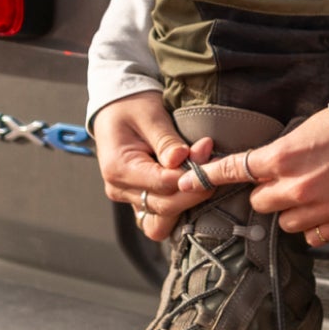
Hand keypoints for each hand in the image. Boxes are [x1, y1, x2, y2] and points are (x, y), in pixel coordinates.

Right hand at [92, 92, 215, 243]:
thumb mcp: (150, 115)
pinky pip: (161, 218)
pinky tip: (193, 188)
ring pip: (162, 222)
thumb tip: (182, 159)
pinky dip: (179, 208)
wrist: (115, 110)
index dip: (191, 174)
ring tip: (202, 180)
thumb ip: (166, 140)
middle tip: (212, 164)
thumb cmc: (132, 107)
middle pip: (165, 207)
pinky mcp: (138, 201)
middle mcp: (120, 189)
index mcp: (118, 168)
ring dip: (187, 206)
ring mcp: (128, 198)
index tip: (209, 153)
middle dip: (194, 190)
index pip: (162, 184)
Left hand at [178, 108, 328, 245]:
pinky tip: (326, 206)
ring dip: (290, 212)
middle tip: (286, 180)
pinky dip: (313, 225)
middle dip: (267, 194)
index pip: (233, 171)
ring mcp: (316, 208)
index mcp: (281, 158)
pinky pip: (311, 236)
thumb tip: (259, 167)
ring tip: (312, 193)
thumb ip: (279, 154)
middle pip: (258, 204)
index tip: (186, 184)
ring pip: (283, 224)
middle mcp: (294, 187)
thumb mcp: (304, 130)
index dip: (208, 178)